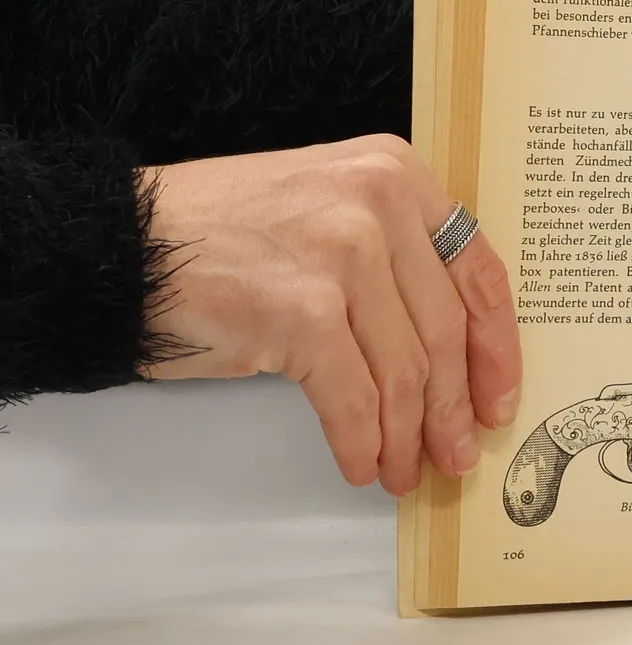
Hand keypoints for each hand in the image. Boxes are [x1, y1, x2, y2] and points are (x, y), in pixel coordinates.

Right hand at [141, 135, 522, 495]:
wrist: (117, 242)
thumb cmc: (217, 235)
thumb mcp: (327, 210)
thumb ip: (392, 256)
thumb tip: (449, 352)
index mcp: (396, 175)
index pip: (478, 270)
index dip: (497, 345)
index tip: (500, 395)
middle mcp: (378, 205)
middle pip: (444, 330)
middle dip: (454, 405)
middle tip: (458, 452)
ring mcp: (342, 255)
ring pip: (404, 371)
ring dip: (410, 435)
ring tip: (406, 469)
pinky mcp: (302, 311)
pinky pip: (353, 398)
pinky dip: (362, 441)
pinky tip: (363, 464)